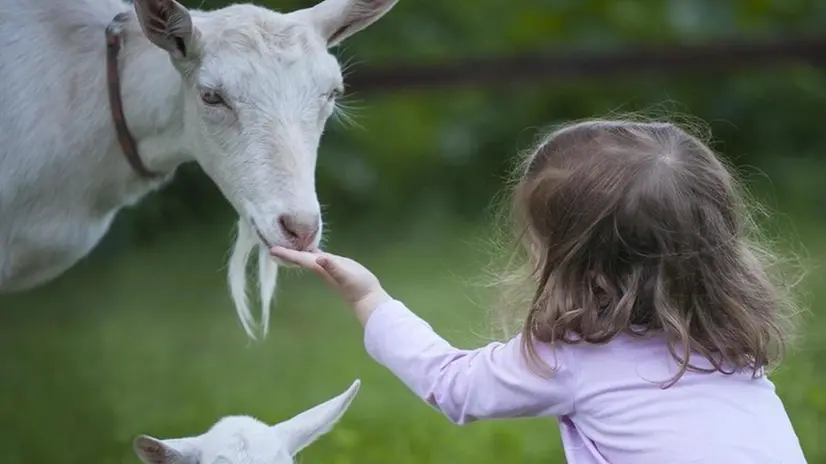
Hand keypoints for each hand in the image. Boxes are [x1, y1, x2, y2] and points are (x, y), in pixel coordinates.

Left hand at [269, 247, 391, 325]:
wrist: (368, 299)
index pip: (300, 258)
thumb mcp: (346, 275)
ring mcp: (327, 270)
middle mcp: (320, 269)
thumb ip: (333, 267)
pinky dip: (310, 252)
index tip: (271, 249)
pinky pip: (317, 258)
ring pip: (307, 258)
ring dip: (296, 252)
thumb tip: (320, 258)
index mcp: (320, 268)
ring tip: (286, 245)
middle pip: (299, 259)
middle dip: (286, 253)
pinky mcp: (334, 268)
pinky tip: (310, 248)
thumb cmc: (358, 287)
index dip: (286, 253)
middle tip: (272, 246)